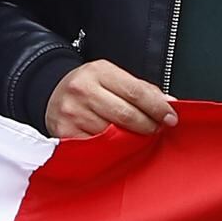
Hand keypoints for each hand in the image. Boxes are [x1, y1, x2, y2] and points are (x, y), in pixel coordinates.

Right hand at [47, 59, 174, 139]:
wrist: (51, 93)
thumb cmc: (88, 86)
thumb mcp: (112, 78)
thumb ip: (141, 89)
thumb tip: (168, 104)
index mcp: (99, 72)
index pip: (136, 91)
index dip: (157, 107)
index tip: (170, 118)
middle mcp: (83, 90)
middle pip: (126, 114)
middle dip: (148, 125)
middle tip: (157, 129)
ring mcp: (73, 113)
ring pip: (113, 133)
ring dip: (130, 139)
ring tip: (136, 136)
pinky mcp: (65, 133)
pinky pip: (97, 146)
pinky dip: (111, 148)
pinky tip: (116, 145)